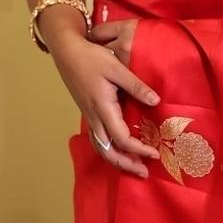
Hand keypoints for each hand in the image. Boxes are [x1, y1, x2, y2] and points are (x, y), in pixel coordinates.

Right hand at [49, 24, 160, 177]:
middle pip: (108, 151)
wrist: (66, 50)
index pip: (121, 138)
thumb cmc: (91, 57)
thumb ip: (136, 86)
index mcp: (102, 108)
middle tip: (144, 172)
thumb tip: (156, 101)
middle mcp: (94, 116)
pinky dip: (109, 149)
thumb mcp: (117, 69)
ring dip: (116, 159)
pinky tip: (118, 149)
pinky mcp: (88, 111)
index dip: (138, 149)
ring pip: (101, 147)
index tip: (154, 153)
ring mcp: (89, 115)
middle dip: (125, 164)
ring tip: (133, 166)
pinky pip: (97, 138)